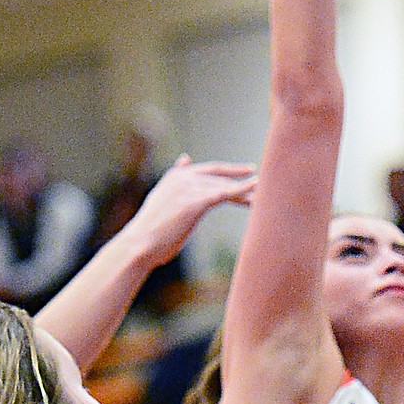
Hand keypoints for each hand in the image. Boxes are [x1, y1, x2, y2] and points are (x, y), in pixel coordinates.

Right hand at [127, 157, 255, 266]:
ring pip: (224, 187)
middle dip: (242, 181)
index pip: (210, 170)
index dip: (230, 170)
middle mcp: (183, 178)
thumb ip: (175, 180)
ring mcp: (189, 188)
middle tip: (263, 185)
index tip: (248, 170)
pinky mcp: (195, 201)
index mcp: (175, 177)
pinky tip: (253, 192)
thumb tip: (185, 158)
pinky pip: (223, 194)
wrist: (140, 245)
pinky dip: (240, 191)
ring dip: (245, 192)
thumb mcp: (162, 200)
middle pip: (220, 177)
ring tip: (264, 197)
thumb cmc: (150, 231)